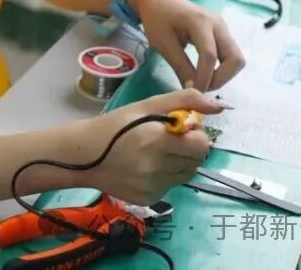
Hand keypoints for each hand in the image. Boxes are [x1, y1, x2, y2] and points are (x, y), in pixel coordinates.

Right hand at [81, 89, 224, 206]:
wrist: (83, 156)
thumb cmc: (115, 125)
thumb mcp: (146, 105)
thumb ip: (184, 100)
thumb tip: (217, 106)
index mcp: (157, 139)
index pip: (201, 144)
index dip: (197, 134)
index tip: (183, 128)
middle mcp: (157, 166)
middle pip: (197, 161)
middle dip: (191, 149)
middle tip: (171, 140)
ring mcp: (153, 186)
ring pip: (186, 174)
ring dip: (180, 162)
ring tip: (158, 153)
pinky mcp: (149, 199)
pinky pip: (171, 186)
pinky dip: (165, 176)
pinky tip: (146, 167)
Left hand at [127, 0, 244, 91]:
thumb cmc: (156, 18)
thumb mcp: (163, 44)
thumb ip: (181, 67)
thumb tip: (193, 91)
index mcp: (200, 22)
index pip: (209, 56)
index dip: (204, 78)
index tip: (192, 93)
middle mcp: (217, 23)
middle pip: (235, 58)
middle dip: (221, 78)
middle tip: (202, 89)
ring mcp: (222, 27)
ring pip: (236, 58)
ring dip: (224, 75)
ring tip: (203, 82)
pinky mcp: (222, 32)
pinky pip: (230, 54)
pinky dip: (222, 68)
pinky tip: (205, 73)